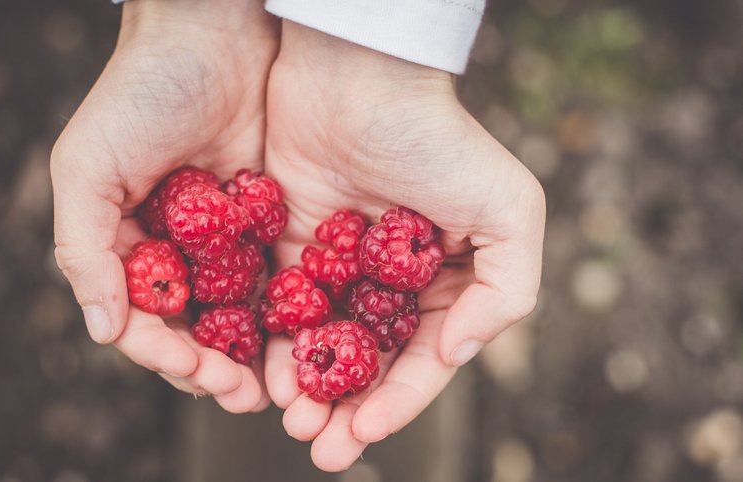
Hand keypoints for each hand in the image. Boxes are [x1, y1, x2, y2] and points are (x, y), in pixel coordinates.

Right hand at [50, 0, 277, 411]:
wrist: (214, 32)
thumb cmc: (140, 93)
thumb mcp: (87, 165)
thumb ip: (84, 248)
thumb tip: (102, 330)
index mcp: (126, 245)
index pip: (141, 319)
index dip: (164, 353)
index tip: (197, 371)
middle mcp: (175, 250)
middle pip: (193, 329)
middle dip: (214, 368)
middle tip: (246, 397)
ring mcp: (223, 241)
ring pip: (238, 314)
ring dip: (254, 355)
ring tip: (278, 387)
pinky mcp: (268, 222)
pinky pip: (278, 277)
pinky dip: (289, 312)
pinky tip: (308, 336)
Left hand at [262, 23, 544, 469]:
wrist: (356, 80)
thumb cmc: (438, 141)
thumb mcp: (509, 211)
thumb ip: (506, 292)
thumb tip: (452, 354)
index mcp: (442, 280)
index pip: (420, 359)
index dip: (396, 403)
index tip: (365, 434)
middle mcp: (389, 281)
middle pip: (366, 364)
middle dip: (346, 411)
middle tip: (321, 448)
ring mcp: (339, 267)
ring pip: (320, 346)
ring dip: (307, 391)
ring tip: (292, 422)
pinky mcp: (290, 248)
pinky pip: (279, 310)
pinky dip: (273, 347)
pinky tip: (265, 377)